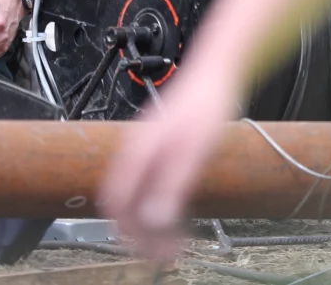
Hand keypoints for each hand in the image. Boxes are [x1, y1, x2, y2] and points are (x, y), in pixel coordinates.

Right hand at [98, 63, 242, 261]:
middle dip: (140, 231)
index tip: (144, 250)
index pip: (116, 196)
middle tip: (163, 254)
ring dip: (150, 222)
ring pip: (137, 195)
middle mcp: (136, 151)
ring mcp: (146, 150)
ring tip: (173, 243)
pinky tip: (176, 216)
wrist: (215, 75)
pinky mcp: (158, 151)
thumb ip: (172, 184)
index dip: (126, 227)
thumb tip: (155, 219)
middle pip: (124, 200)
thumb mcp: (192, 149)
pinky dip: (159, 206)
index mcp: (138, 150)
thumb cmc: (204, 105)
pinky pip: (149, 185)